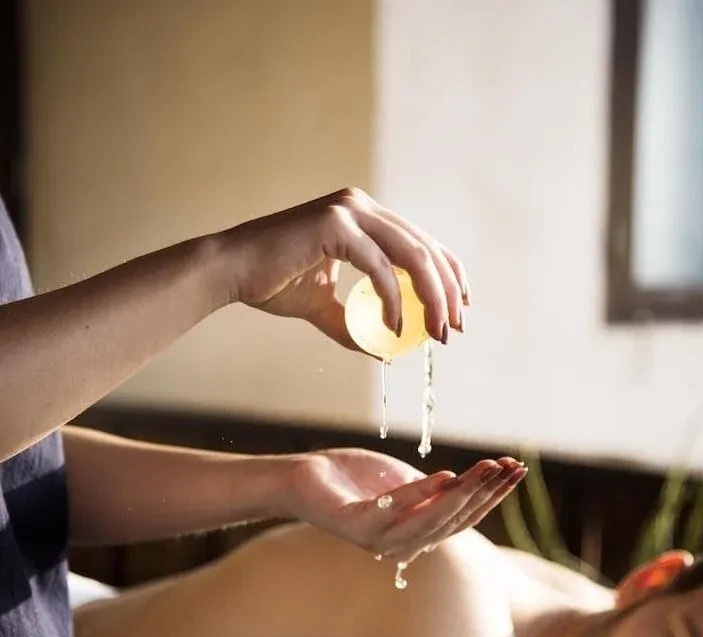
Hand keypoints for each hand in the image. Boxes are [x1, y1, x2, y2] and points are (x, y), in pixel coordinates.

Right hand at [217, 188, 468, 349]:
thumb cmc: (273, 283)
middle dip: (447, 292)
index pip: (423, 242)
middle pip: (426, 247)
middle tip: (452, 330)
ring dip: (431, 298)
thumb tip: (386, 350)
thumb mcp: (324, 307)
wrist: (231, 272)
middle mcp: (361, 207)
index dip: (449, 275)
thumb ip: (357, 322)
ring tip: (436, 334)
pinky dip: (393, 301)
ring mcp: (349, 211)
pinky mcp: (334, 225)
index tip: (459, 309)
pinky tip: (395, 329)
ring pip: (412, 254)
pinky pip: (379, 268)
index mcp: (364, 218)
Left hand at [285, 448, 526, 562]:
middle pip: (453, 521)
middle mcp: (402, 545)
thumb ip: (436, 491)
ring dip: (462, 493)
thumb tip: (474, 483)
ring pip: (430, 520)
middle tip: (510, 467)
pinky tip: (444, 475)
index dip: (492, 496)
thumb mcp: (406, 484)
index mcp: (417, 535)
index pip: (463, 518)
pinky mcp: (354, 526)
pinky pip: (392, 510)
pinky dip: (420, 494)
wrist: (305, 480)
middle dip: (486, 493)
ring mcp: (377, 539)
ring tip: (485, 468)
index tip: (516, 470)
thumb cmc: (356, 481)